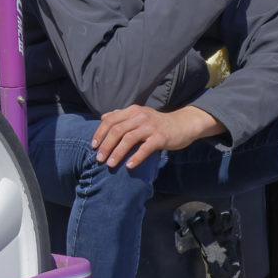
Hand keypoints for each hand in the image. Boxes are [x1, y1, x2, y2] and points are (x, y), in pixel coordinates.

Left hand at [92, 104, 224, 169]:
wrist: (183, 124)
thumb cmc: (159, 123)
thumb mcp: (141, 115)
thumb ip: (122, 116)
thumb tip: (104, 117)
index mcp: (134, 111)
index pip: (111, 120)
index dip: (100, 133)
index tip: (93, 146)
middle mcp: (141, 116)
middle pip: (117, 130)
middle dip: (105, 145)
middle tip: (99, 158)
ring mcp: (151, 126)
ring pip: (128, 139)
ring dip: (117, 153)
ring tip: (110, 164)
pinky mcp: (161, 137)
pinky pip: (145, 148)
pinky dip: (136, 157)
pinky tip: (129, 166)